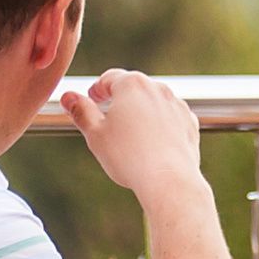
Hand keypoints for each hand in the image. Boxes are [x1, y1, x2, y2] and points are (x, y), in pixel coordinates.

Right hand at [63, 69, 210, 208]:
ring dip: (142, 111)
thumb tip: (68, 97)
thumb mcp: (95, 134)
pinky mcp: (190, 122)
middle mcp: (157, 88)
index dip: (97, 88)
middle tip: (109, 115)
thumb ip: (81, 111)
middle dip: (120, 98)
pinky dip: (160, 125)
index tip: (93, 98)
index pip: (109, 78)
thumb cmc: (128, 157)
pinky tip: (152, 143)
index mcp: (132, 85)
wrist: (169, 180)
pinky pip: (170, 118)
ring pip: (154, 102)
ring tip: (131, 133)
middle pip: (134, 87)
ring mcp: (177, 105)